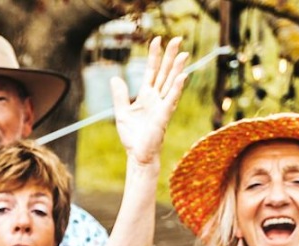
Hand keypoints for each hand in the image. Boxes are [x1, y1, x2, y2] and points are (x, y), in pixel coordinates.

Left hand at [110, 37, 189, 167]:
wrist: (138, 154)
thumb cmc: (133, 136)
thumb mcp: (122, 112)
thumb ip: (120, 95)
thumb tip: (115, 78)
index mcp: (147, 95)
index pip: (152, 71)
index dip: (154, 55)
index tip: (157, 40)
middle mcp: (157, 98)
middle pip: (165, 72)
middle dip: (171, 56)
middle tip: (178, 38)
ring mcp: (162, 106)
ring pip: (171, 83)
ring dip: (178, 68)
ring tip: (184, 53)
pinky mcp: (164, 116)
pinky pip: (172, 99)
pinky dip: (177, 88)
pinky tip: (182, 76)